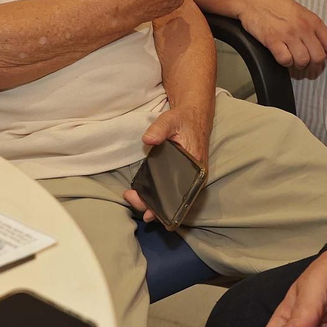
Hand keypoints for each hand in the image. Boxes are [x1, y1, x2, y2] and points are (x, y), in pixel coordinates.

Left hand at [123, 101, 212, 221]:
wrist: (193, 115)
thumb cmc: (183, 119)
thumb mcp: (170, 120)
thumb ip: (159, 129)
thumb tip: (148, 140)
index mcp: (196, 167)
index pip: (180, 194)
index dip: (164, 206)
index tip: (148, 212)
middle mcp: (195, 177)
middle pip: (175, 200)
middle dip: (153, 206)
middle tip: (131, 198)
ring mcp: (190, 177)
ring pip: (173, 198)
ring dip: (154, 202)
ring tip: (134, 198)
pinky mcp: (184, 175)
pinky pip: (173, 190)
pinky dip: (159, 195)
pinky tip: (144, 196)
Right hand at [237, 0, 326, 80]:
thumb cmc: (274, 4)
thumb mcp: (299, 12)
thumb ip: (311, 28)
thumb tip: (320, 49)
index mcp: (312, 20)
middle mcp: (303, 27)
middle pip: (319, 57)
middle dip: (314, 67)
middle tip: (308, 68)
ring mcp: (288, 34)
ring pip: (303, 61)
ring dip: (299, 65)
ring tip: (293, 60)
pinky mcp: (273, 40)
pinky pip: (285, 60)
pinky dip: (285, 63)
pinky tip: (282, 55)